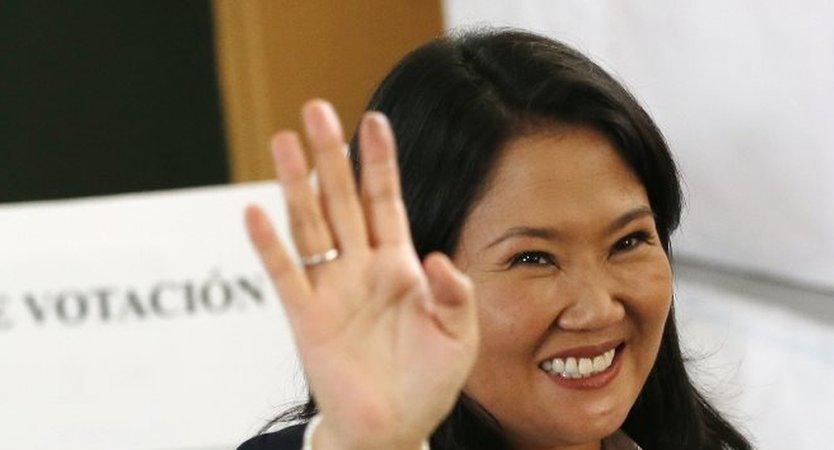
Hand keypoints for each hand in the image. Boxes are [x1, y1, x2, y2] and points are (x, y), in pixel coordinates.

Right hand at [244, 100, 478, 449]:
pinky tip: (256, 211)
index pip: (385, 200)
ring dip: (295, 184)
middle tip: (316, 109)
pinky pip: (286, 276)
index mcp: (400, 266)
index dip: (380, 161)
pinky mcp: (306, 320)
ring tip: (283, 139)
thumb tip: (435, 257)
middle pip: (341, 199)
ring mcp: (331, 291)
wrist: (395, 429)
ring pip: (310, 225)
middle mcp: (361, 268)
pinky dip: (270, 246)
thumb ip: (454, 293)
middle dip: (330, 154)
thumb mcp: (460, 335)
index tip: (375, 118)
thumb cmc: (429, 382)